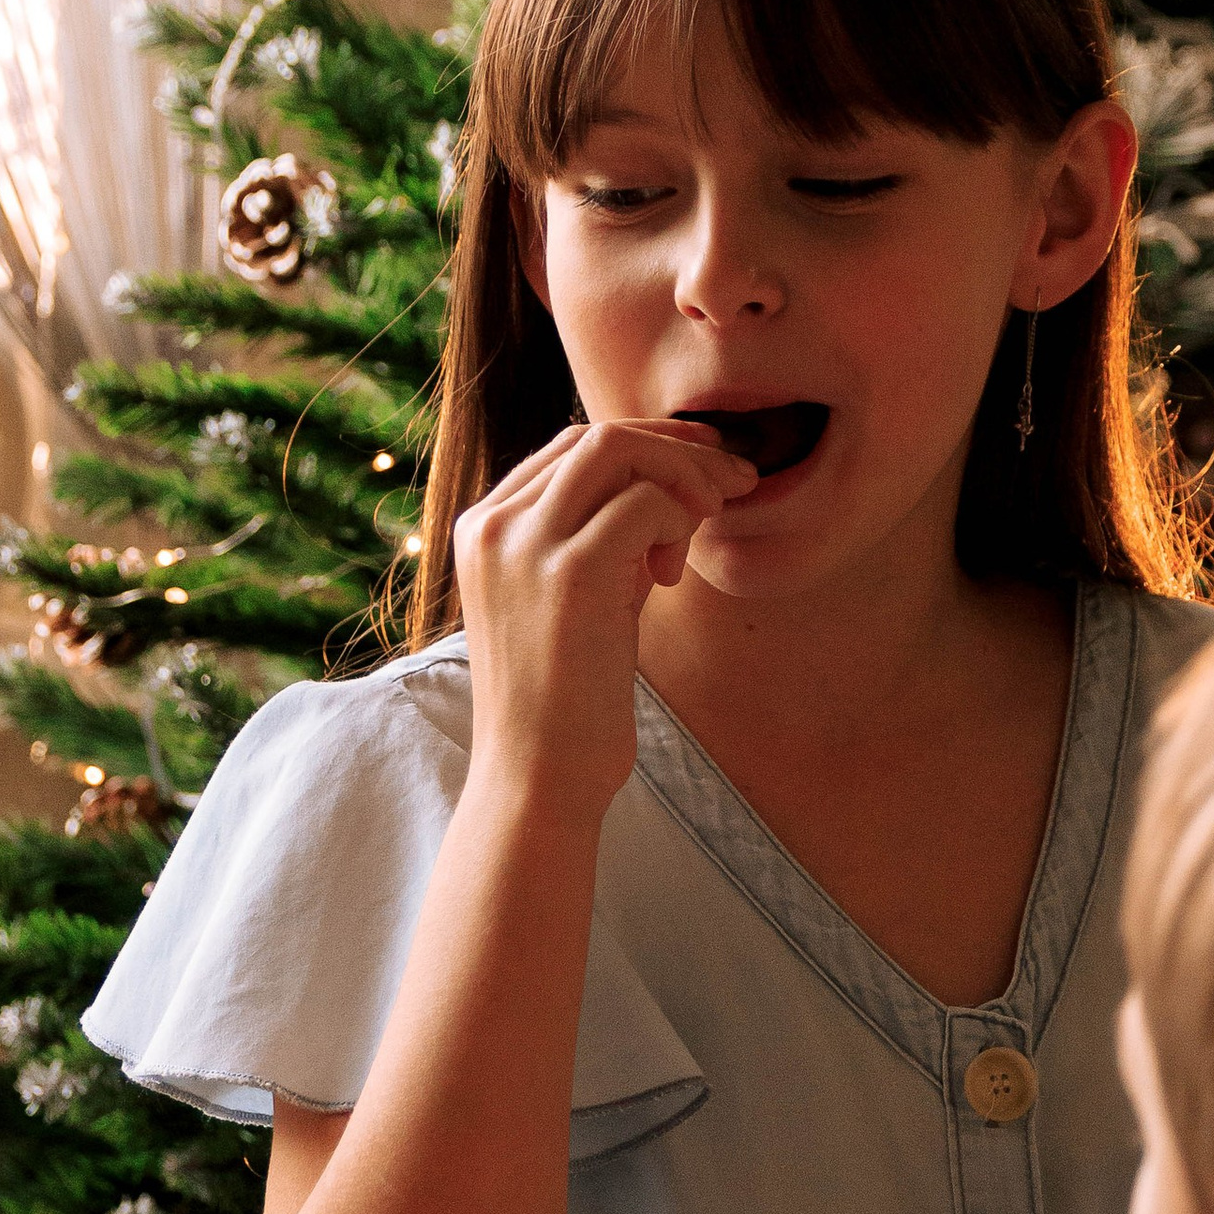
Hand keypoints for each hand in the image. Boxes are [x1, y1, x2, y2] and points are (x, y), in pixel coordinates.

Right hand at [453, 416, 751, 817]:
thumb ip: (597, 541)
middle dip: (676, 449)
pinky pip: (646, 503)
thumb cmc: (563, 701)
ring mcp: (524, 544)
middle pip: (597, 437)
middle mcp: (493, 524)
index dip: (645, 449)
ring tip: (712, 518)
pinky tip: (672, 572)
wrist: (538, 777)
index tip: (697, 475)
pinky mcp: (570, 572)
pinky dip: (678, 519)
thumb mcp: (572, 600)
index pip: (569, 448)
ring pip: (621, 451)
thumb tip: (662, 489)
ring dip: (685, 475)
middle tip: (731, 481)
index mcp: (483, 528)